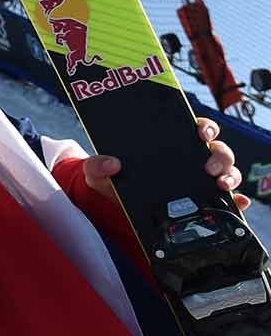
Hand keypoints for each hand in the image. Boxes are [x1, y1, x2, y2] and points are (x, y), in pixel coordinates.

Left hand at [84, 116, 245, 207]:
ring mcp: (201, 179)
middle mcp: (192, 159)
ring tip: (220, 184)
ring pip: (228, 171)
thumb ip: (97, 165)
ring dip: (230, 175)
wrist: (117, 208)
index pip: (198, 128)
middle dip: (219, 155)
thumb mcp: (99, 172)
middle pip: (218, 150)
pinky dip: (238, 200)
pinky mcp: (206, 201)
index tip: (201, 133)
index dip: (205, 128)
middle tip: (208, 166)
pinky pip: (230, 199)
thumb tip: (111, 163)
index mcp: (172, 144)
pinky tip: (238, 202)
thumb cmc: (113, 181)